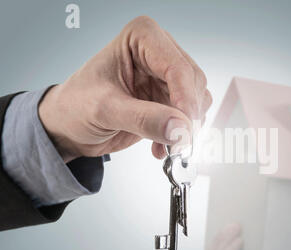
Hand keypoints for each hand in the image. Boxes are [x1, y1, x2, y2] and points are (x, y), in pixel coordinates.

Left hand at [39, 16, 211, 162]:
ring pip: (197, 100)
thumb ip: (144, 119)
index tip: (185, 127)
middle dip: (187, 115)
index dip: (185, 98)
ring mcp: (165, 77)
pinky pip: (189, 116)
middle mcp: (158, 52)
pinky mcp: (169, 99)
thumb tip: (180, 130)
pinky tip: (159, 146)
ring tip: (164, 145)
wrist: (70, 126)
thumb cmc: (76, 105)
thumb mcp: (105, 110)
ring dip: (184, 127)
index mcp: (141, 38)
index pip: (177, 67)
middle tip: (176, 142)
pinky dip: (179, 135)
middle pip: (193, 82)